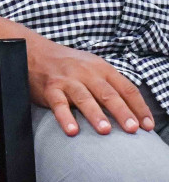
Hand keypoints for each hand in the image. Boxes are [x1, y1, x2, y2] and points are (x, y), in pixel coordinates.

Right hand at [27, 37, 154, 135]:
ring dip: (95, 114)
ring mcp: (67, 80)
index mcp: (102, 68)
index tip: (147, 126)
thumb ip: (109, 85)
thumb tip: (132, 112)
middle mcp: (86, 72)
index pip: (126, 88)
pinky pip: (58, 104)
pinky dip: (65, 117)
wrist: (33, 51)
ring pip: (84, 97)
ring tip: (105, 130)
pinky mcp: (49, 88)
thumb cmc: (67, 65)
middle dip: (122, 112)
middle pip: (108, 93)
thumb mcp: (91, 68)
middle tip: (132, 129)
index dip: (139, 107)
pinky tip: (72, 131)